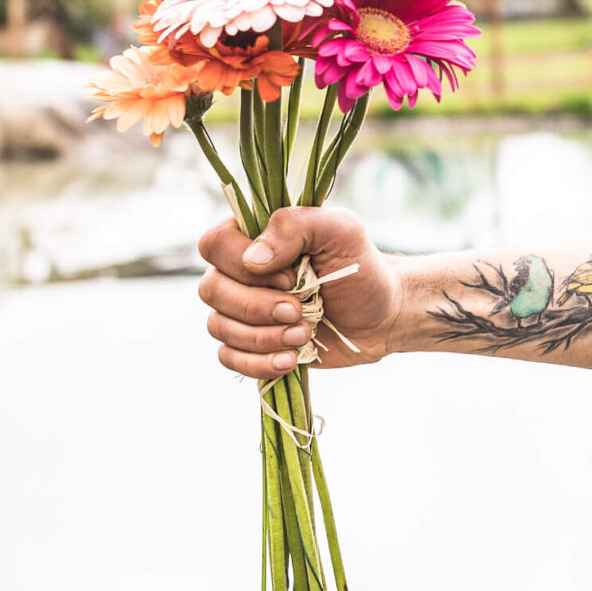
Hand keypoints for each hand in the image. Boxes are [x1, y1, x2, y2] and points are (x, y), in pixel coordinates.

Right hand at [198, 207, 403, 377]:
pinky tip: (290, 360)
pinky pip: (229, 358)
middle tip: (299, 311)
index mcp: (252, 236)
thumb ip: (295, 227)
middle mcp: (238, 272)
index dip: (244, 267)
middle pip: (211, 290)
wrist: (380, 314)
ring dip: (262, 337)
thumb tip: (252, 259)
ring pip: (219, 327)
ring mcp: (241, 310)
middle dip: (257, 307)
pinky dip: (258, 364)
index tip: (291, 276)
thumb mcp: (340, 230)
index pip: (214, 245)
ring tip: (304, 334)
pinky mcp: (250, 344)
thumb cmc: (359, 266)